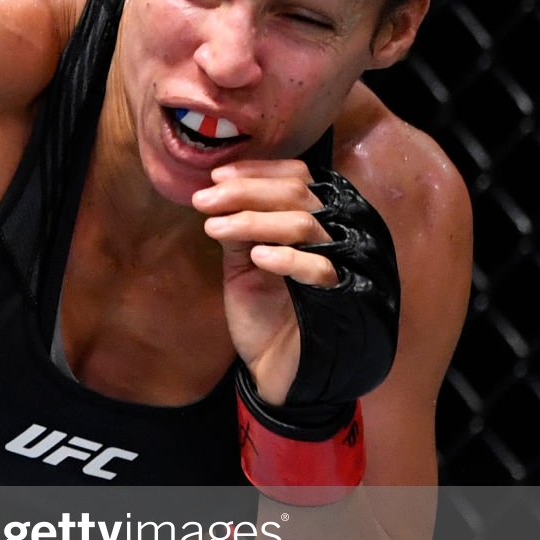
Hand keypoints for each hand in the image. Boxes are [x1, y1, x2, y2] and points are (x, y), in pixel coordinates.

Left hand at [194, 158, 401, 422]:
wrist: (275, 369)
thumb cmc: (262, 314)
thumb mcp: (242, 263)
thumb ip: (239, 228)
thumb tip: (219, 192)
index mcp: (306, 223)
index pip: (297, 177)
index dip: (259, 171)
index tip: (217, 176)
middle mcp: (327, 236)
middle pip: (298, 193)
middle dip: (246, 190)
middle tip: (204, 199)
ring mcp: (336, 265)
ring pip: (304, 223)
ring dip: (253, 219)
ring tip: (212, 226)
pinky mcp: (335, 298)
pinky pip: (319, 268)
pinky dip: (286, 256)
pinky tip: (256, 256)